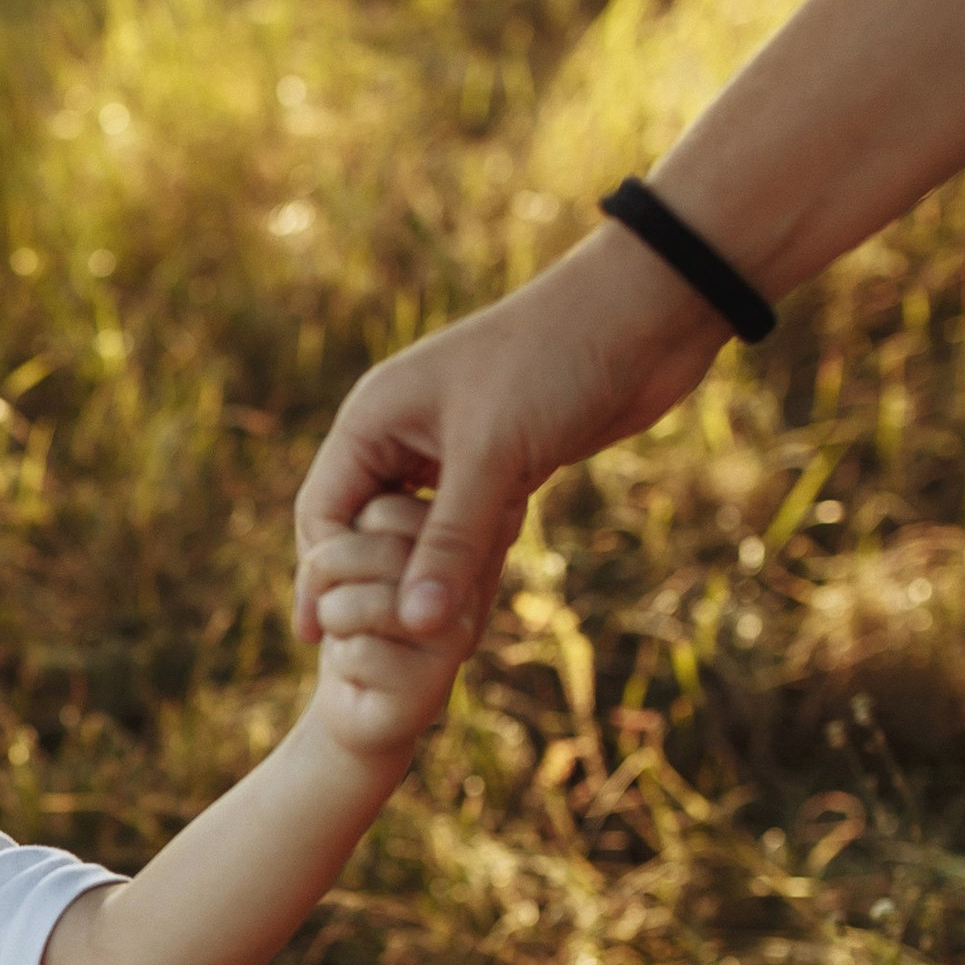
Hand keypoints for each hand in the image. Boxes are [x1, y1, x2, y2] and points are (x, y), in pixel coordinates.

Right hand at [292, 226, 725, 648]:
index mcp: (375, 417)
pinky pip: (465, 526)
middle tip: (366, 649)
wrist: (644, 314)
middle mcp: (403, 432)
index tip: (322, 637)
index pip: (324, 510)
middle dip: (368, 584)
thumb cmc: (552, 362)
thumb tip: (413, 625)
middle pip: (363, 525)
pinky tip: (468, 609)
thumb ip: (451, 545)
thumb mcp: (493, 458)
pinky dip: (466, 564)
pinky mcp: (502, 461)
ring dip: (420, 580)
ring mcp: (453, 447)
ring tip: (415, 642)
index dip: (320, 574)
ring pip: (415, 531)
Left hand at [304, 495, 476, 757]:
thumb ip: (342, 528)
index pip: (386, 509)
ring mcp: (456, 633)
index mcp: (454, 542)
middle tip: (327, 596)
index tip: (341, 554)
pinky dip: (341, 662)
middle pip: (380, 551)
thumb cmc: (350, 617)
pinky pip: (361, 652)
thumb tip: (330, 545)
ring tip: (345, 632)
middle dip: (326, 568)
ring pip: (369, 601)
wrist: (358, 703)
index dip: (343, 532)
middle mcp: (469, 584)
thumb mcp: (342, 558)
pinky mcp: (433, 682)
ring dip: (332, 616)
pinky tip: (361, 674)